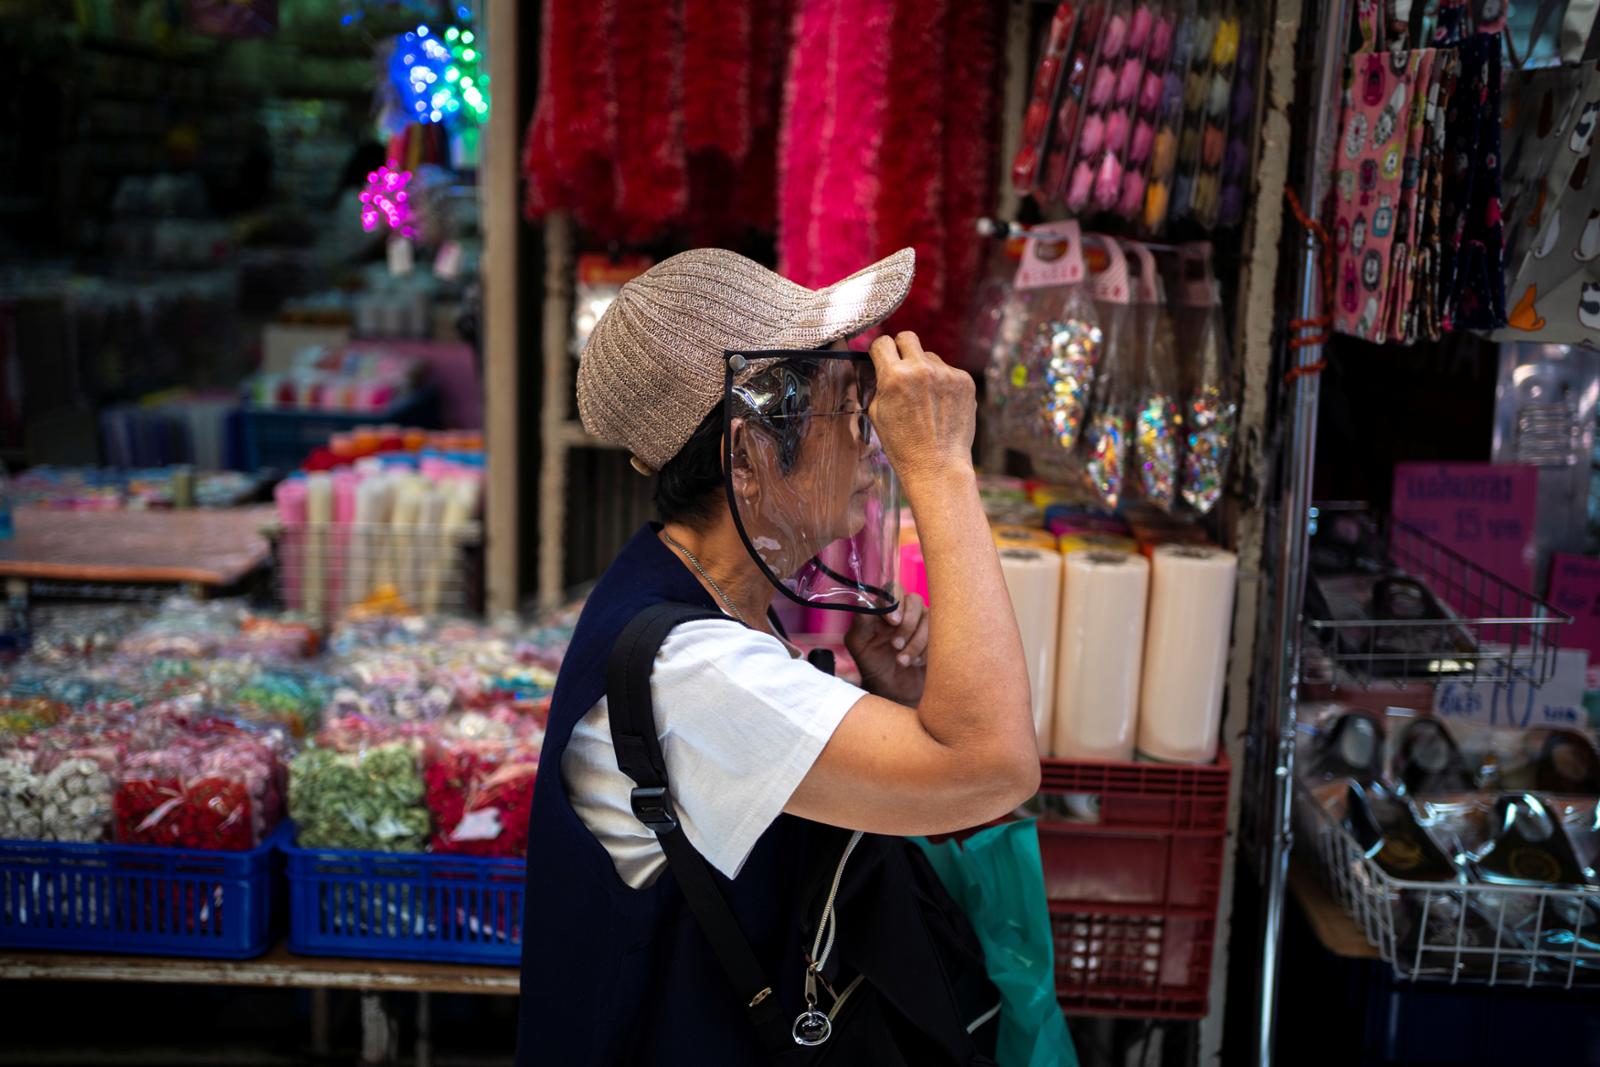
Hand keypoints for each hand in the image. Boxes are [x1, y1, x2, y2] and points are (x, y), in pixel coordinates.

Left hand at [846, 593, 929, 704]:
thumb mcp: (859, 646)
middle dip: (907, 624)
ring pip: (928, 618)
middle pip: (914, 600)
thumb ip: (860, 623)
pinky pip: (940, 635)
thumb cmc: (874, 666)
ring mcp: (923, 622)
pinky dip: (926, 650)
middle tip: (896, 645)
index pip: (892, 589)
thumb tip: (865, 604)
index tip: (893, 621)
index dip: (895, 601)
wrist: (894, 692)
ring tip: (902, 662)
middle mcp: (905, 611)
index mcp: (884, 608)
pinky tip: (916, 663)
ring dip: (916, 642)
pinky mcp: (937, 636)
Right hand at [866, 332, 976, 485]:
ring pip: (930, 356)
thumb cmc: (903, 445)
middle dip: (902, 349)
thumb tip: (883, 368)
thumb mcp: (878, 413)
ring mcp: (946, 374)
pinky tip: (941, 405)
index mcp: (894, 376)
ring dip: (925, 369)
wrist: (937, 465)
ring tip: (925, 398)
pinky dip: (943, 383)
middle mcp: (921, 369)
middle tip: (903, 368)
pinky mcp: (965, 381)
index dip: (880, 351)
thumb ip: (881, 384)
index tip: (882, 358)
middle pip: (908, 337)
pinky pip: (948, 371)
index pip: (883, 342)